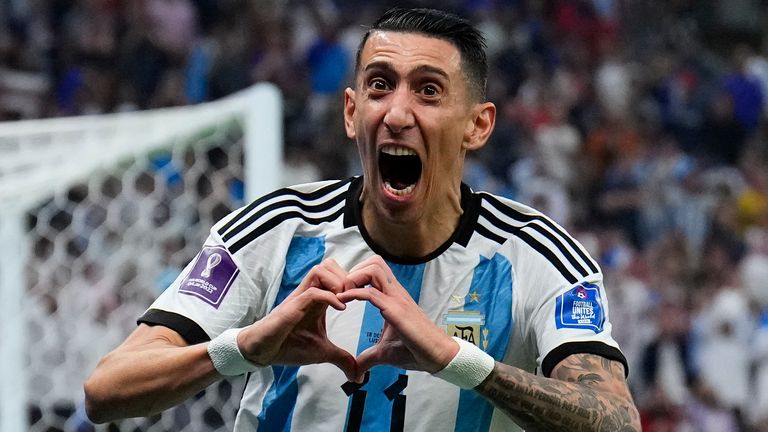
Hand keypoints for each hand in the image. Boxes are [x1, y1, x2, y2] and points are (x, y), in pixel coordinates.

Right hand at [236, 259, 357, 379]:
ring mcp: (301, 297)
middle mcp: (310, 293)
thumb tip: (359, 375)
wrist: (264, 350)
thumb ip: (341, 358)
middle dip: (348, 276)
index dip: (353, 280)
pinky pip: (313, 292)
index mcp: (319, 299)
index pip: (337, 274)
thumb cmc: (289, 345)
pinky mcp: (292, 306)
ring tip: (347, 300)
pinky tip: (341, 309)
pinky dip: (330, 297)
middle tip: (357, 295)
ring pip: (321, 270)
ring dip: (338, 282)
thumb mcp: (322, 352)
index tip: (365, 296)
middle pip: (330, 265)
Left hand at [337, 256, 458, 380]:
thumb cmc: (415, 351)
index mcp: (393, 297)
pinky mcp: (397, 311)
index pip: (374, 270)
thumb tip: (355, 372)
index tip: (342, 292)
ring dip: (354, 278)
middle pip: (374, 262)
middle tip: (342, 290)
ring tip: (342, 294)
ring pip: (373, 269)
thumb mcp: (385, 353)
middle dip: (353, 271)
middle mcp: (396, 293)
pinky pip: (372, 293)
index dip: (356, 275)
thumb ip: (368, 358)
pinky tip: (342, 302)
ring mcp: (397, 299)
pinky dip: (353, 293)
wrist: (437, 356)